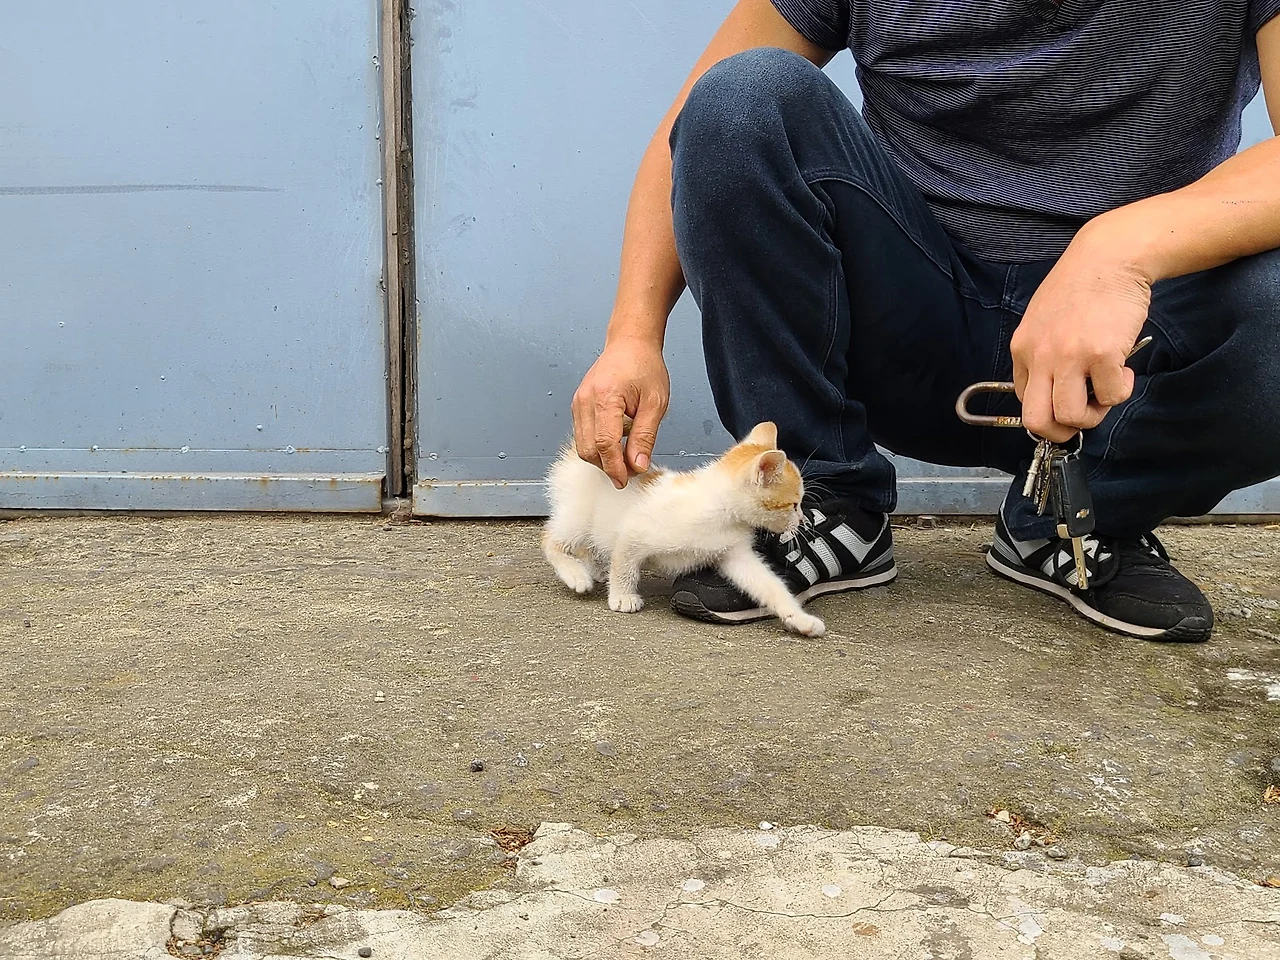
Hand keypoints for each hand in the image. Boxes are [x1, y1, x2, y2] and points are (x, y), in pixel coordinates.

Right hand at [571, 334, 670, 487]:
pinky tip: (617, 441)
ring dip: (602, 458)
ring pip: (582, 445)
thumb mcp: (655, 403)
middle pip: (588, 449)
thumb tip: (637, 465)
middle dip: (608, 466)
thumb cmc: (644, 366)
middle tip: (631, 470)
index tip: (626, 480)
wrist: (630, 344)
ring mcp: (578, 402)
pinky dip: (597, 446)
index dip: (614, 467)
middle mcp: (585, 400)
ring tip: (626, 455)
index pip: (604, 444)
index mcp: (606, 397)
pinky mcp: (578, 405)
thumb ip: (645, 436)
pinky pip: (582, 435)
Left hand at [1011, 228, 1152, 443]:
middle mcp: (1040, 356)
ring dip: (1095, 414)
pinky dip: (1122, 391)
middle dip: (1062, 432)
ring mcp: (1069, 356)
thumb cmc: (1082, 287)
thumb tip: (1054, 389)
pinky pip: (1110, 395)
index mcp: (1023, 349)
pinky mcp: (1101, 354)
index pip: (1024, 402)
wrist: (1109, 257)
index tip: (1070, 400)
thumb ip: (1043, 353)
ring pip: (1072, 416)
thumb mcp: (1043, 320)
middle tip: (1084, 416)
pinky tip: (1125, 370)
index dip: (1050, 410)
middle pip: (1037, 421)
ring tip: (1107, 390)